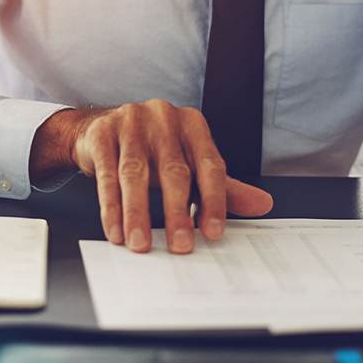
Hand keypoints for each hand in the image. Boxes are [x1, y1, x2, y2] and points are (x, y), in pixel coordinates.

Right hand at [29, 101, 272, 253]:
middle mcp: (163, 118)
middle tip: (180, 245)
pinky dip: (111, 206)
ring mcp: (130, 122)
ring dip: (138, 213)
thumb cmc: (151, 150)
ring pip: (135, 173)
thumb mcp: (188, 164)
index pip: (209, 164)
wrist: (99, 130)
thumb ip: (222, 186)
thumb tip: (262, 204)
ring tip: (141, 244)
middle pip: (173, 170)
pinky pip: (107, 174)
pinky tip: (115, 229)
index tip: (213, 232)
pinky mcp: (102, 133)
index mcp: (192, 124)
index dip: (214, 200)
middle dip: (177, 212)